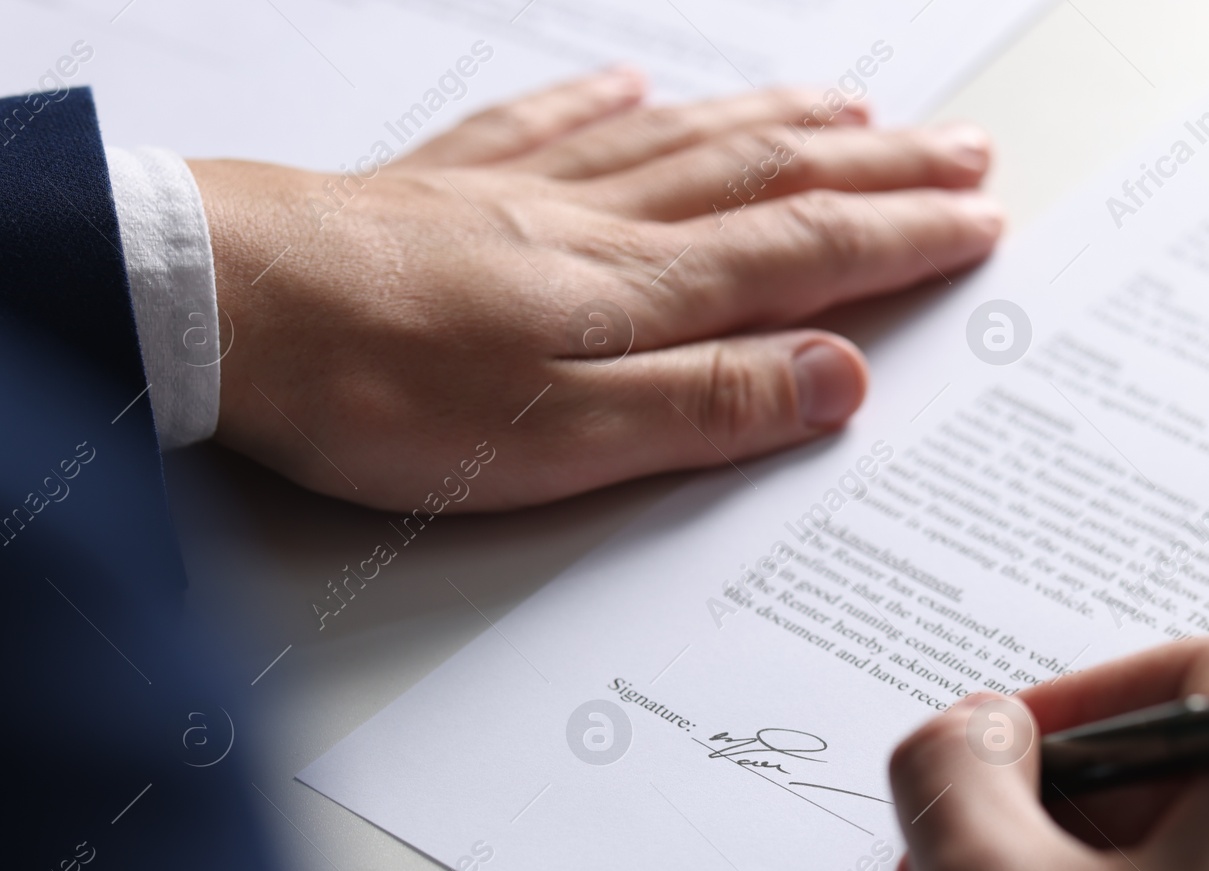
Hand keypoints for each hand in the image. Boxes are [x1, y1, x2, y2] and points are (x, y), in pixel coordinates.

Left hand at [188, 68, 1000, 509]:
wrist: (221, 310)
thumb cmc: (383, 390)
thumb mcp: (566, 439)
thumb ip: (707, 404)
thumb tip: (836, 377)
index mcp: (641, 290)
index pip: (809, 251)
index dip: (904, 234)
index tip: (980, 219)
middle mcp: (601, 223)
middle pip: (769, 176)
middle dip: (879, 163)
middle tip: (962, 149)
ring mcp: (526, 192)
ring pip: (685, 141)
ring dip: (783, 120)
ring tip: (851, 104)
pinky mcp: (449, 186)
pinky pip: (556, 123)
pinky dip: (616, 103)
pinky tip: (639, 86)